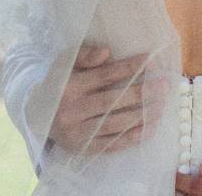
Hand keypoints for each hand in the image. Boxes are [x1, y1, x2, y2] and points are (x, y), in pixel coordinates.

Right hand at [27, 44, 166, 154]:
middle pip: (112, 101)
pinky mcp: (82, 149)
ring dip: (141, 116)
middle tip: (163, 86)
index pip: (103, 76)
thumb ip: (85, 55)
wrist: (38, 115)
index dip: (128, 68)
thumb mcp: (66, 64)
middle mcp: (71, 111)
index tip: (149, 61)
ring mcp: (77, 133)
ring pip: (114, 124)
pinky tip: (150, 128)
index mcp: (69, 87)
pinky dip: (132, 138)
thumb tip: (106, 52)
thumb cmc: (59, 84)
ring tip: (161, 106)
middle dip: (140, 93)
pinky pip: (111, 145)